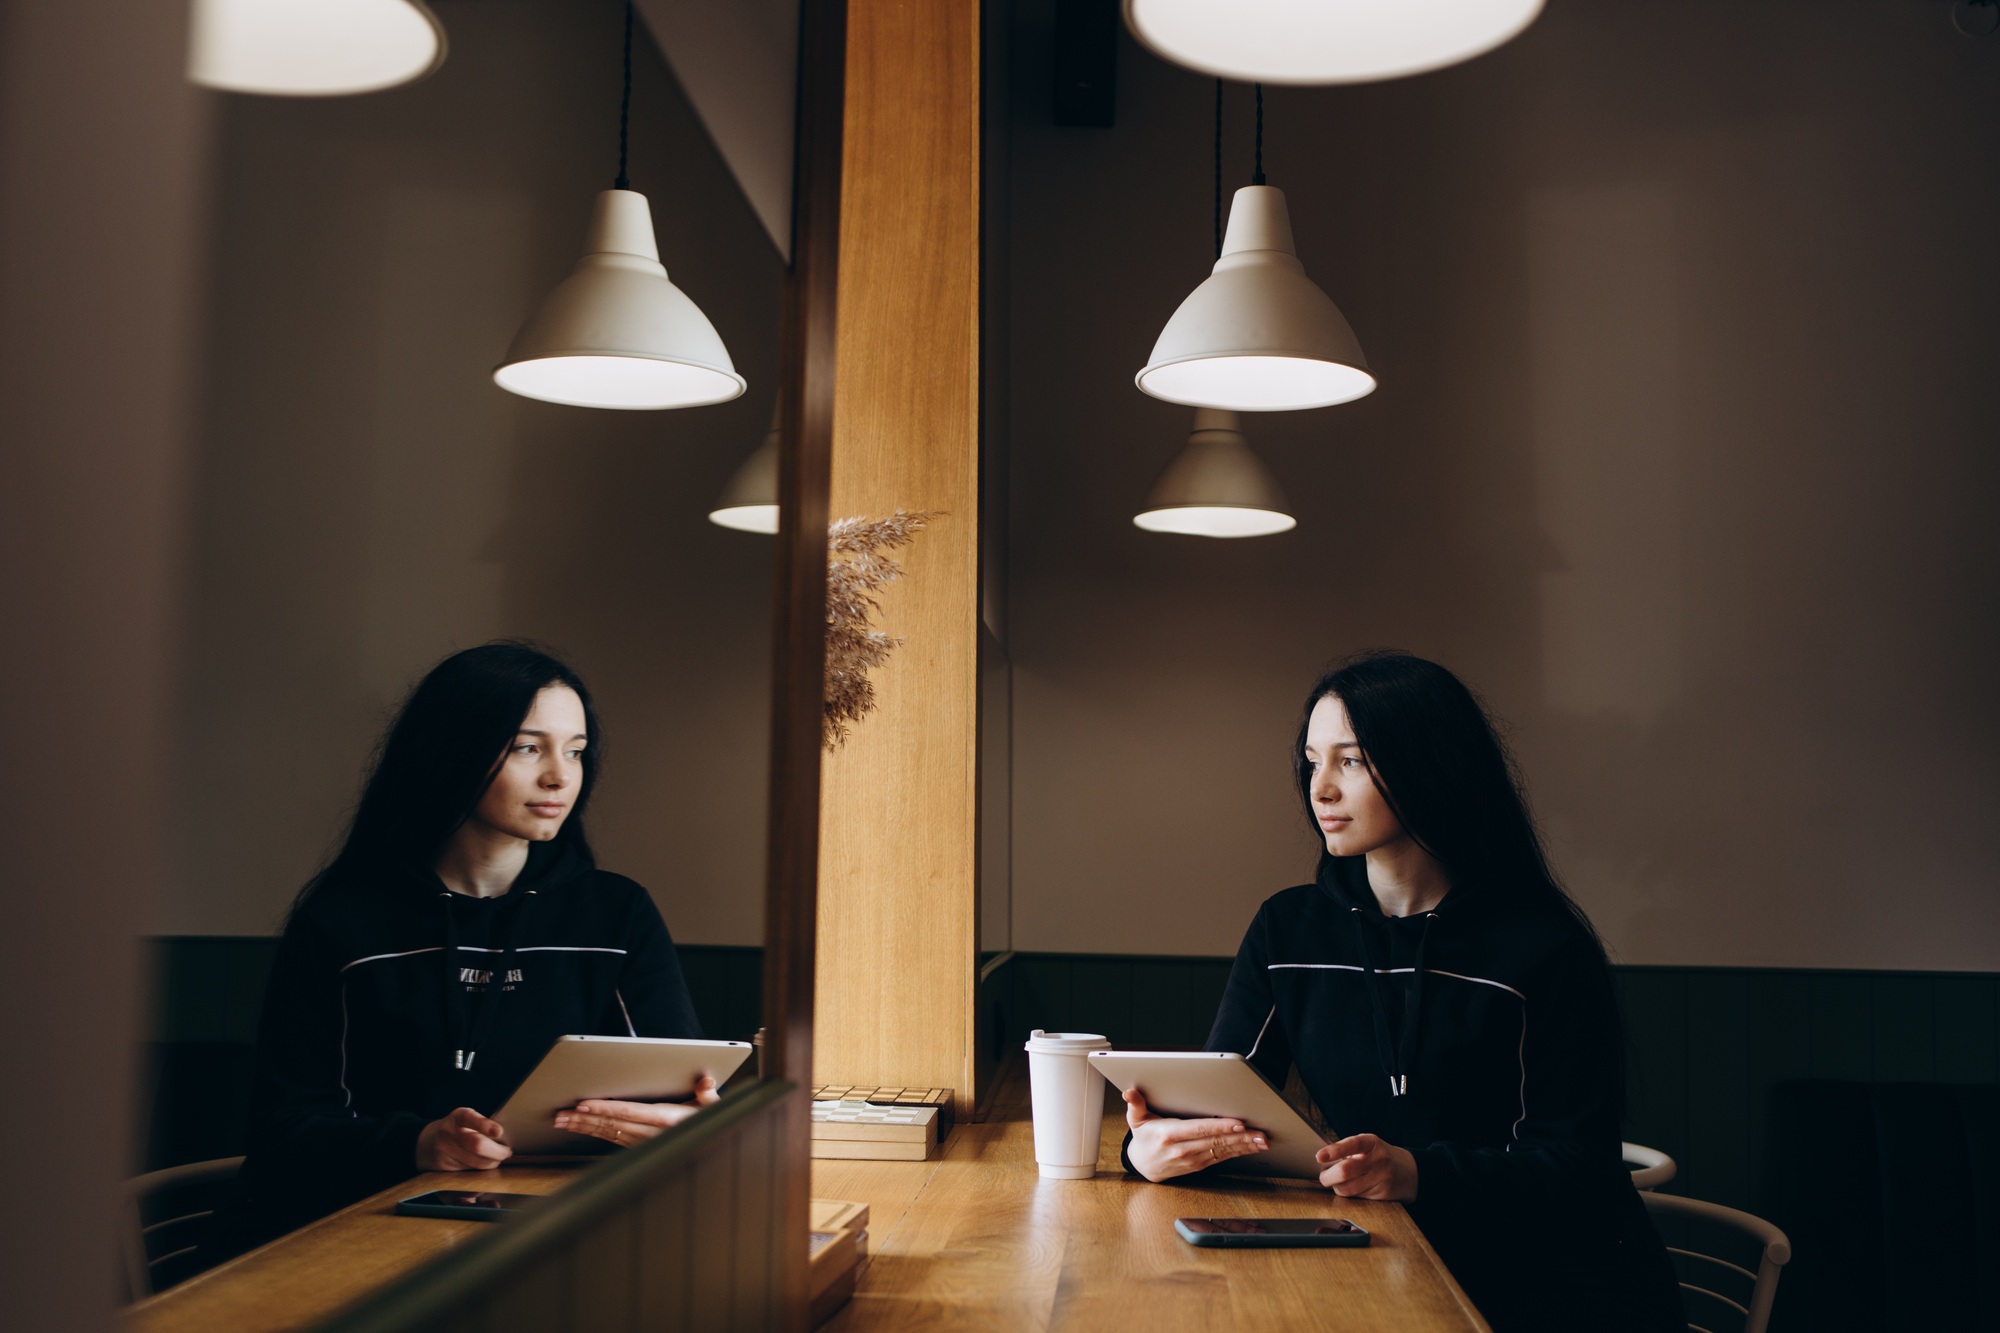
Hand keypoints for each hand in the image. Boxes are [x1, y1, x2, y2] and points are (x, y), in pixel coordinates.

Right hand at [416, 1106, 512, 1170]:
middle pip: (477, 1144)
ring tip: (498, 1159)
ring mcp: (444, 1151)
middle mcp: (448, 1133)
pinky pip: (467, 1174)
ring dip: (492, 1163)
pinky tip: (485, 1172)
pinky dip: (480, 1174)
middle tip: (507, 1152)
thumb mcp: (467, 1120)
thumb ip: (482, 1126)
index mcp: (457, 1117)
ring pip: (475, 1163)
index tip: (498, 1132)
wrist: (427, 1143)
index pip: (470, 1118)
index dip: (485, 1125)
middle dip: (497, 1151)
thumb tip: (505, 1139)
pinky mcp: (443, 1167)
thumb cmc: (457, 1130)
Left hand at [553, 1075, 720, 1146]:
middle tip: (560, 1115)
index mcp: (667, 1121)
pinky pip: (611, 1139)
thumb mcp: (714, 1109)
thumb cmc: (708, 1125)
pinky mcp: (638, 1148)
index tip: (584, 1104)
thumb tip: (705, 1081)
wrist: (707, 1153)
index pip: (629, 1112)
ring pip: (607, 1134)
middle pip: (611, 1125)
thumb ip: (708, 1094)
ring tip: (563, 1121)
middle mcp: (651, 1135)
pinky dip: (594, 1132)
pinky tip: (581, 1127)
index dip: (605, 1109)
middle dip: (584, 1119)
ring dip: (583, 1127)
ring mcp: (642, 1143)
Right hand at [1121, 1088, 1268, 1181]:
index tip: (1238, 1122)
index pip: (1199, 1129)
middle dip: (1241, 1137)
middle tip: (1260, 1133)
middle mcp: (1183, 1149)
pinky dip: (1239, 1152)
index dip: (1220, 1126)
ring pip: (1223, 1150)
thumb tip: (1129, 1093)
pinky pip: (1223, 1157)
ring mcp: (1194, 1159)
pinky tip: (1252, 1147)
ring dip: (1244, 1146)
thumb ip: (1135, 1104)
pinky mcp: (1201, 1165)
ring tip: (1262, 1140)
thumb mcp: (1135, 1120)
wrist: (1143, 1166)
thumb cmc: (1143, 1138)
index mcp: (1170, 1135)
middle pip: (1216, 1141)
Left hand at [1315, 1133, 1417, 1200]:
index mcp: (1371, 1142)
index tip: (1319, 1157)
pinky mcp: (1382, 1194)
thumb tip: (1320, 1160)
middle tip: (1323, 1177)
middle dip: (1328, 1177)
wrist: (1408, 1172)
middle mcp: (1378, 1159)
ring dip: (1337, 1188)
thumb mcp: (1367, 1146)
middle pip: (1345, 1171)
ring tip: (1337, 1183)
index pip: (1352, 1144)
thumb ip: (1346, 1150)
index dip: (1334, 1150)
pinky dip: (1349, 1195)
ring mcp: (1382, 1177)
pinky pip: (1357, 1198)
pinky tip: (1351, 1188)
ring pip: (1348, 1188)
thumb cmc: (1379, 1156)